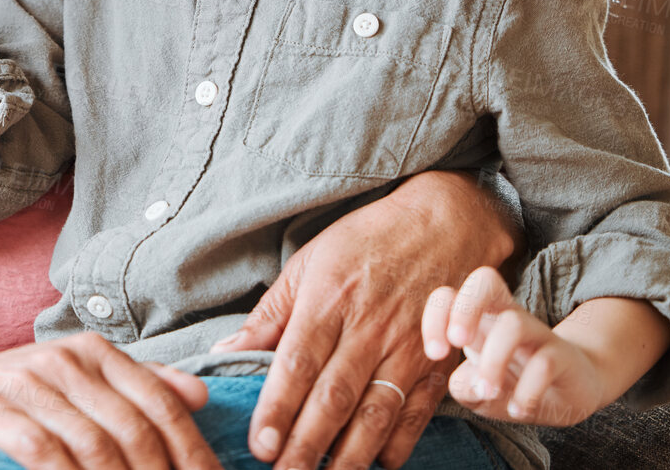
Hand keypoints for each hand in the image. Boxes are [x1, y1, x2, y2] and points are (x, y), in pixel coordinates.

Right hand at [0, 332, 220, 469]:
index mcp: (92, 351)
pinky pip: (46, 453)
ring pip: (98, 446)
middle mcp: (65, 359)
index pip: (161, 403)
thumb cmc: (2, 399)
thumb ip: (132, 384)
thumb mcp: (69, 383)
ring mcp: (28, 383)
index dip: (192, 453)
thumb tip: (199, 393)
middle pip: (136, 429)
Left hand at [205, 170, 521, 469]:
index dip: (277, 408)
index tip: (259, 445)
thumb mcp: (309, 262)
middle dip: (305, 446)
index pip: (297, 363)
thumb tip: (226, 352)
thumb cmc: (366, 241)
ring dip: (348, 457)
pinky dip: (398, 445)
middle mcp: (368, 327)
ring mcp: (407, 347)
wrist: (443, 224)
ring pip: (374, 414)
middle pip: (333, 398)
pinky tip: (378, 465)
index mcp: (329, 299)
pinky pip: (416, 414)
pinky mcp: (436, 362)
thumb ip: (269, 314)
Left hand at [423, 266, 605, 426]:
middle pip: (485, 279)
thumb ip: (464, 387)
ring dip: (493, 361)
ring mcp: (537, 334)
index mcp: (480, 319)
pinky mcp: (563, 357)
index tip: (436, 354)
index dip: (435, 316)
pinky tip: (519, 410)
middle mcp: (506, 317)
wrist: (570, 390)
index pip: (450, 295)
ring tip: (488, 391)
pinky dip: (526, 391)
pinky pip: (545, 363)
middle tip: (458, 342)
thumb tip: (469, 385)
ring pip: (513, 324)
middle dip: (464, 309)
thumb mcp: (479, 391)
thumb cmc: (513, 383)